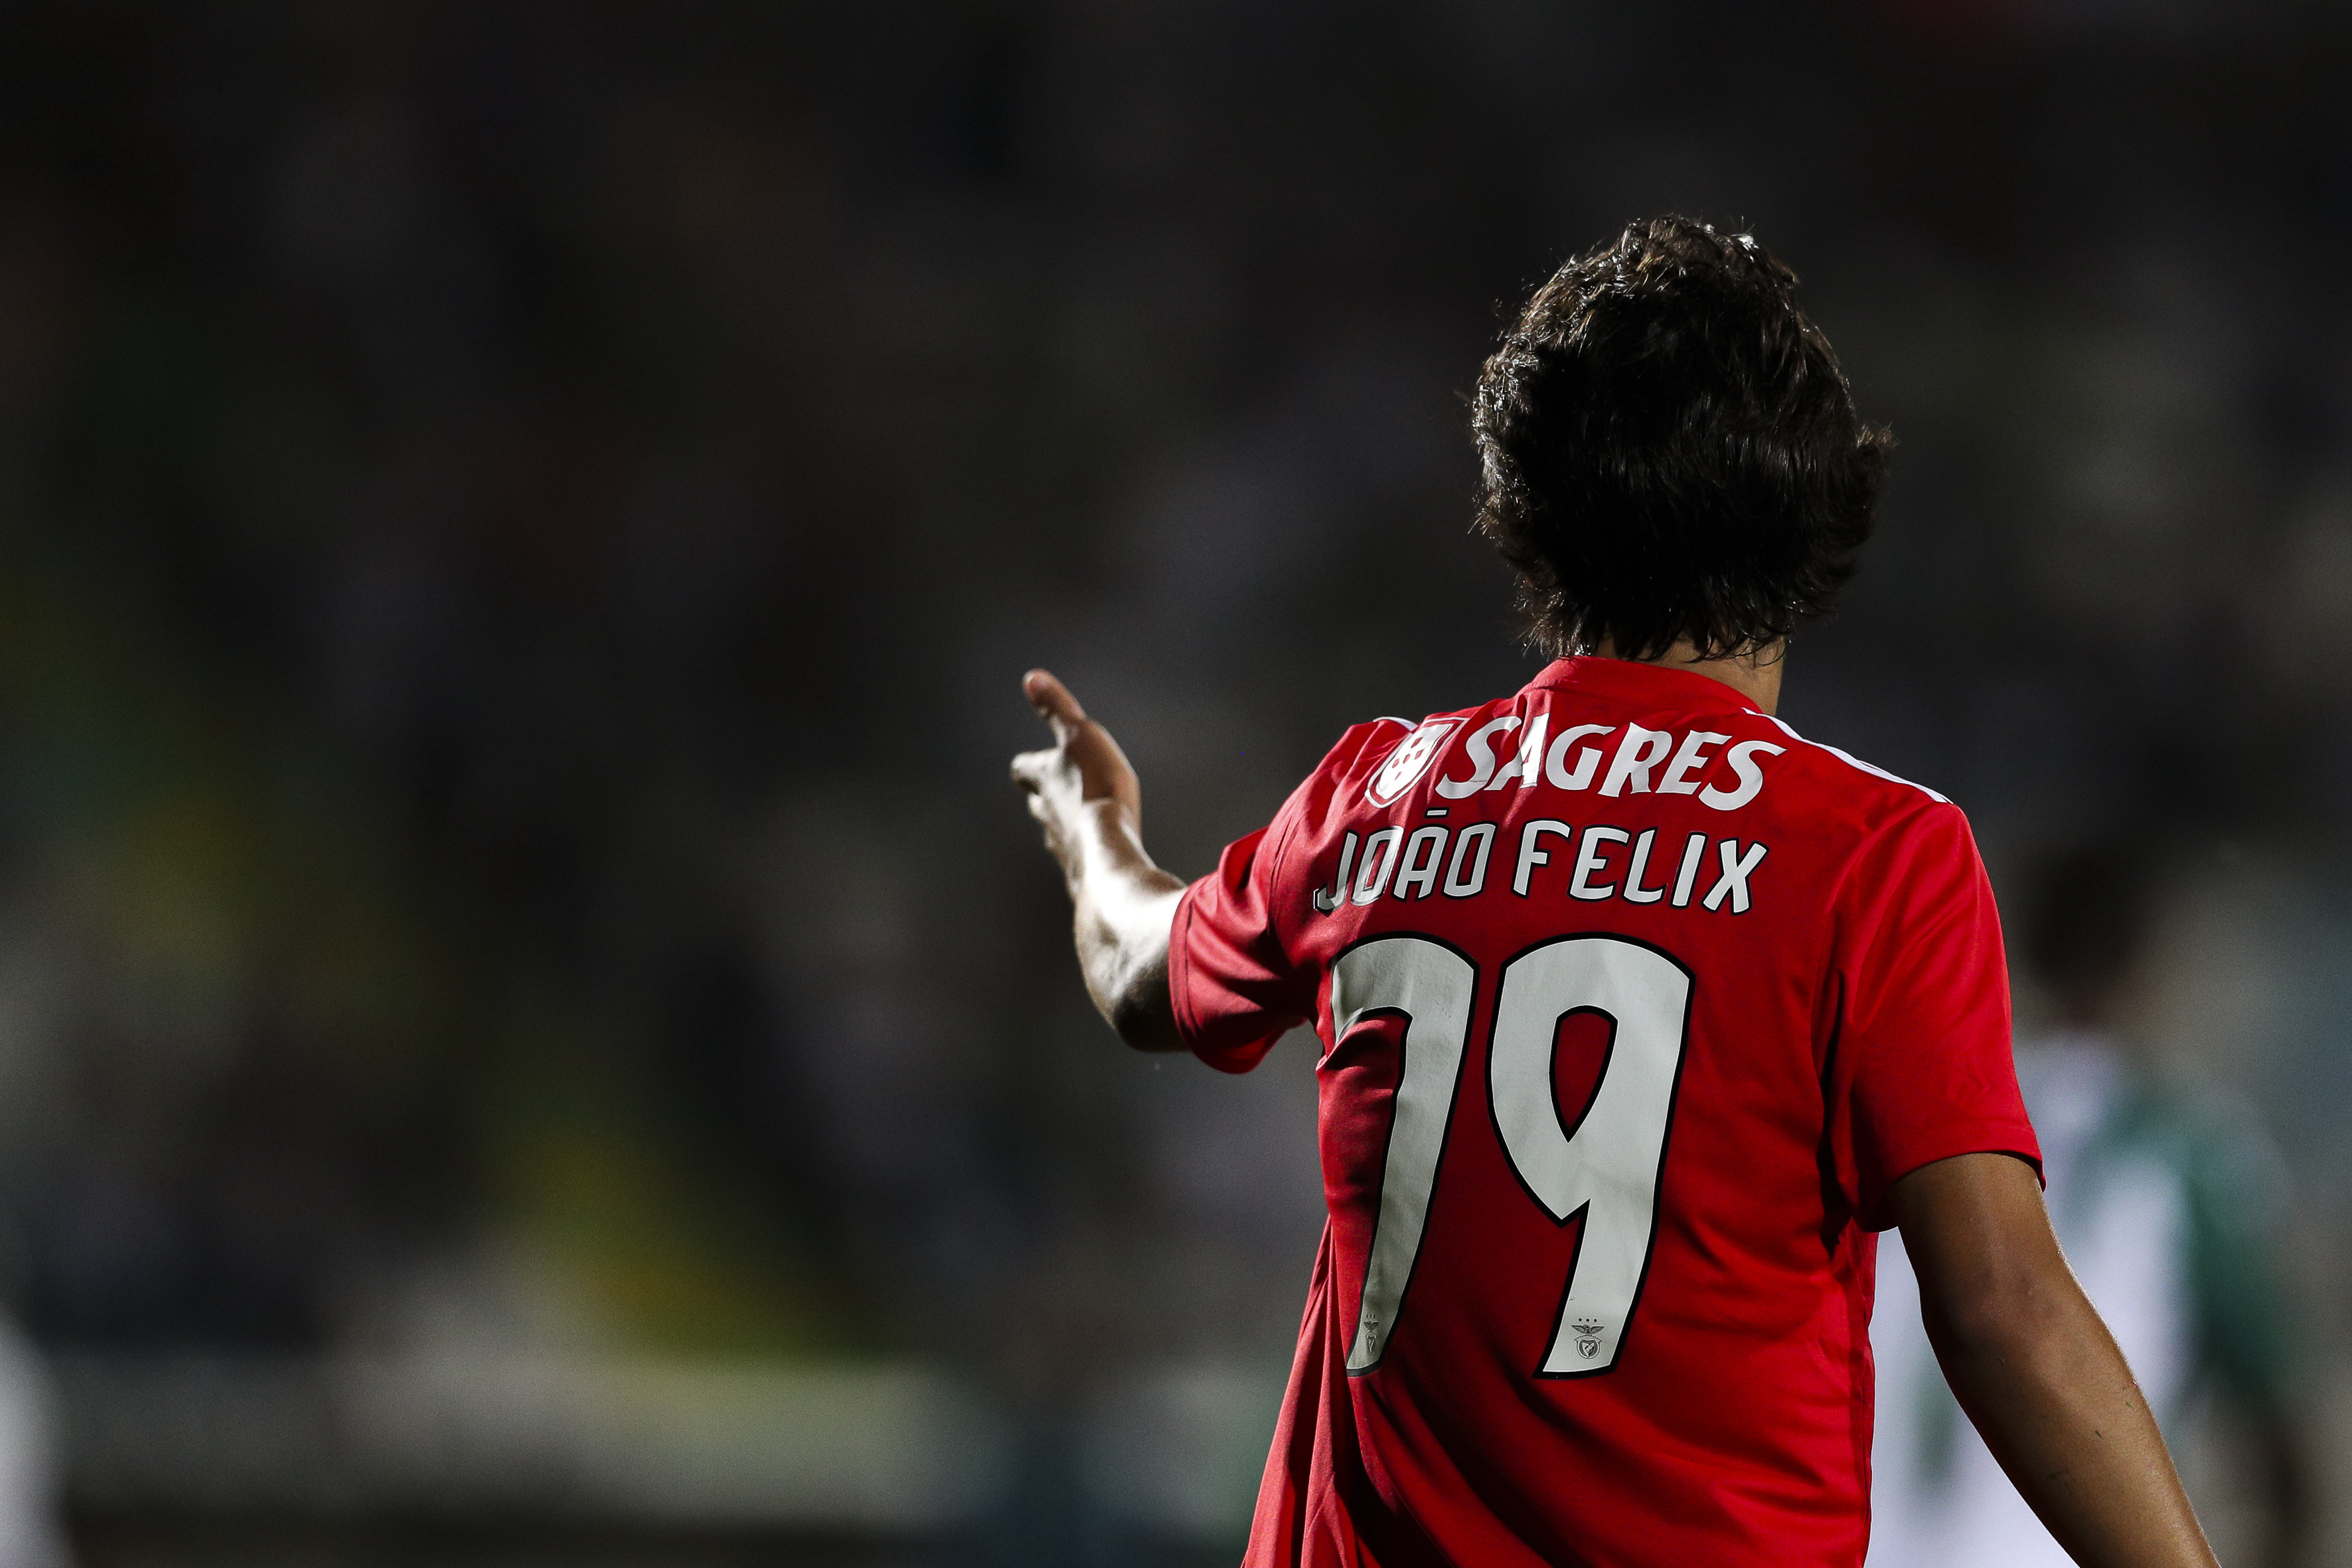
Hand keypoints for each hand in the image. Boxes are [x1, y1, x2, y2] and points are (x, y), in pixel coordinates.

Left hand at [1010, 669, 1142, 883]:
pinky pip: (1078, 858)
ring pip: (1055, 832)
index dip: (1028, 764)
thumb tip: (1031, 677)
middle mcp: (1047, 814)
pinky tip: (1098, 854)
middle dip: (1043, 795)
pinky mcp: (1081, 870)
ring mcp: (1062, 845)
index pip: (1023, 768)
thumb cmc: (1096, 788)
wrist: (1108, 851)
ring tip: (1078, 822)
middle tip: (1052, 791)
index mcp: (1044, 780)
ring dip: (1063, 825)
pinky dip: (1084, 851)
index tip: (1030, 762)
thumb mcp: (1080, 735)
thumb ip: (1057, 709)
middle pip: (1036, 803)